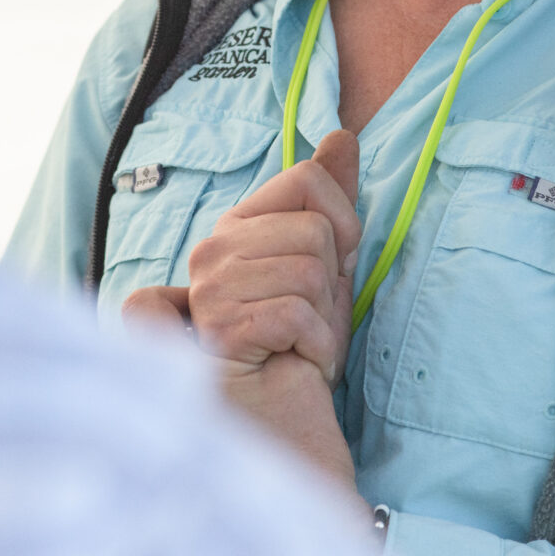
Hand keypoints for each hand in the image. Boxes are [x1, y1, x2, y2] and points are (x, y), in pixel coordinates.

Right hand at [191, 129, 361, 382]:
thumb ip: (329, 200)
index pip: (306, 178)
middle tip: (307, 318)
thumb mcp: (323, 264)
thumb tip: (343, 136)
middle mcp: (212, 251)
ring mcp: (210, 289)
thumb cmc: (297, 344)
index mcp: (235, 227)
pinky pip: (299, 314)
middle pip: (316, 230)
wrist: (278, 420)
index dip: (342, 223)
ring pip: (311, 273)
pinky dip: (316, 348)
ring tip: (299, 342)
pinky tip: (293, 361)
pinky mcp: (221, 328)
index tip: (333, 265)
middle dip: (331, 282)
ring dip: (324, 321)